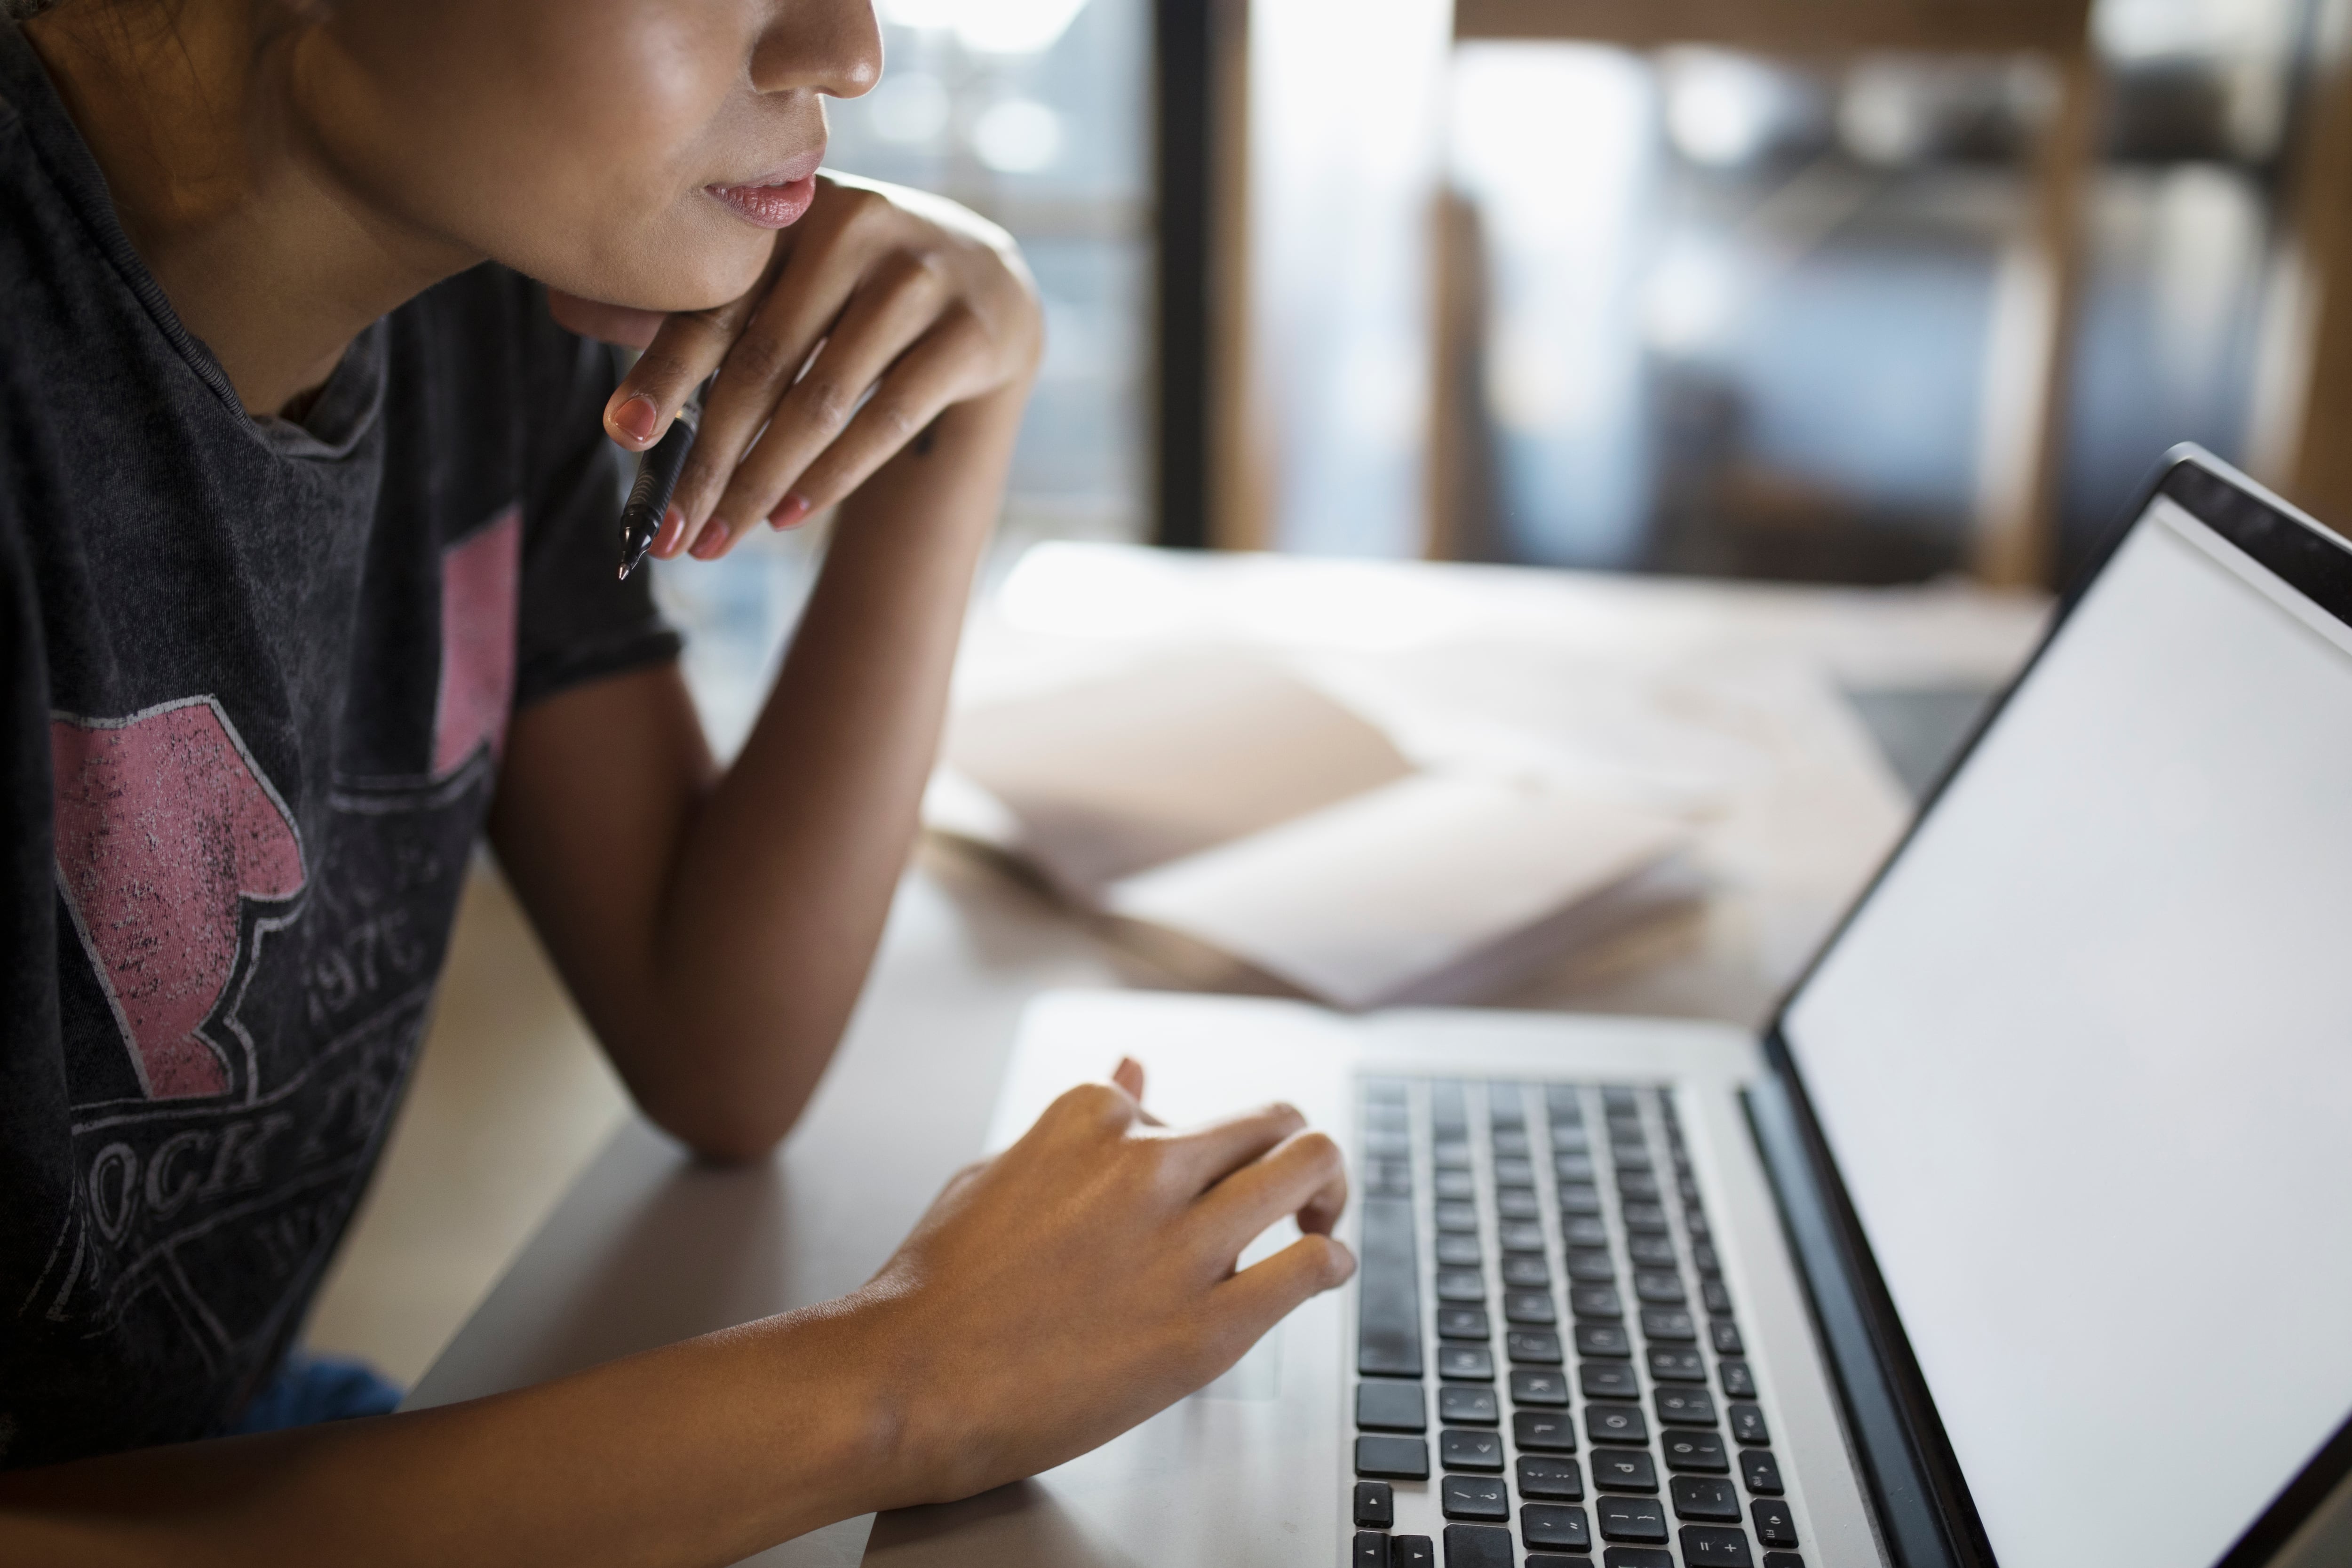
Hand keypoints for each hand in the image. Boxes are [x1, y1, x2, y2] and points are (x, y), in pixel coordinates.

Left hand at [548, 174, 1041, 560]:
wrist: (989, 292)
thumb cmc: (852, 295)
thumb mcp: (779, 282)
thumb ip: (693, 303)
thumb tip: (566, 313)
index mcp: (791, 212)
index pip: (714, 301)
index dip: (663, 371)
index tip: (622, 437)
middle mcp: (857, 227)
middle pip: (763, 362)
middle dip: (708, 459)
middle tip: (668, 532)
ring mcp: (923, 276)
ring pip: (823, 400)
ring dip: (762, 482)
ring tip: (718, 541)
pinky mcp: (972, 332)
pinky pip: (888, 419)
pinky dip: (833, 478)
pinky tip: (788, 518)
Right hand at [839, 1061, 1352, 1507]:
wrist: (910, 1382)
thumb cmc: (939, 1286)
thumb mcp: (1002, 1169)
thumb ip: (1084, 1123)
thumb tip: (1136, 1066)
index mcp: (1093, 1119)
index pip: (1186, 1108)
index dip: (1191, 1151)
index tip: (1182, 1191)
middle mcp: (1147, 1166)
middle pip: (1274, 1121)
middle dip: (1290, 1146)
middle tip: (1291, 1188)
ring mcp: (1183, 1244)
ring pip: (1310, 1168)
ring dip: (1327, 1189)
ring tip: (1317, 1220)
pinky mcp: (1210, 1325)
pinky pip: (1313, 1266)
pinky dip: (1330, 1261)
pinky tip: (1320, 1272)